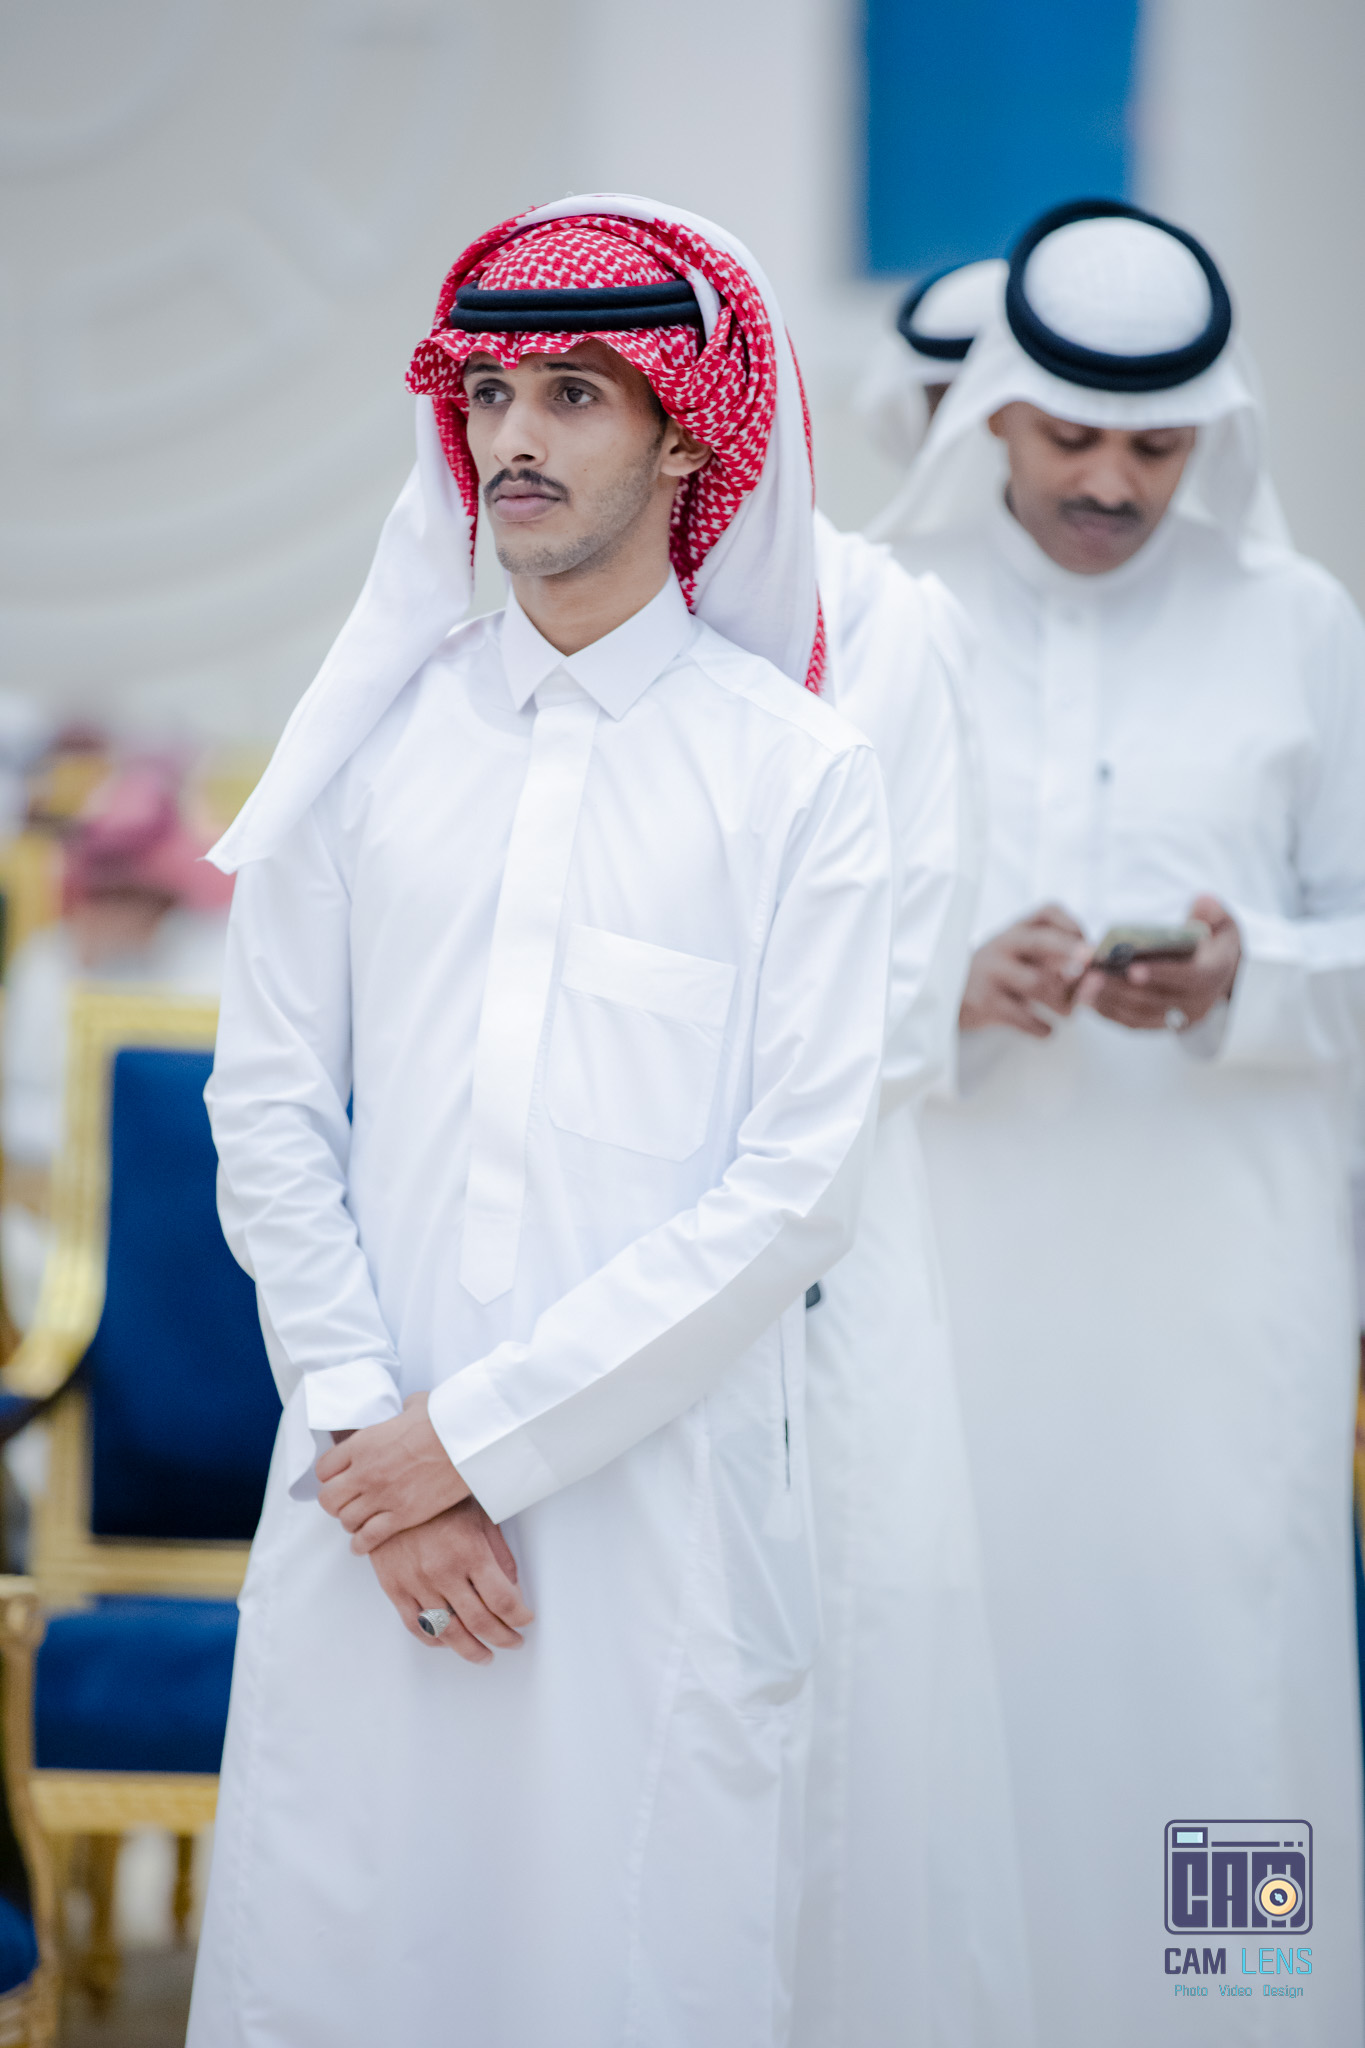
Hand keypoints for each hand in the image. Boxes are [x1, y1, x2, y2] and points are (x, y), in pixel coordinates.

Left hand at [316, 1392, 468, 1552]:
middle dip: (335, 1502)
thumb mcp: (415, 1405)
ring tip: (358, 1521)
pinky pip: (369, 1537)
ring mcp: (382, 1496)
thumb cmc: (444, 1421)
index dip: (329, 1476)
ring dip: (350, 1522)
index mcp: (362, 1444)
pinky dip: (362, 1544)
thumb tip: (408, 1410)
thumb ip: (402, 1412)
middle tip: (346, 1502)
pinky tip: (362, 1544)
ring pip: (346, 1520)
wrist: (466, 1443)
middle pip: (329, 1499)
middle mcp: (365, 1472)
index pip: (324, 1468)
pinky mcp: (401, 1515)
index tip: (338, 1478)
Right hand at [368, 1499, 533, 1664]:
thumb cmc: (440, 1500)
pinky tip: (448, 1641)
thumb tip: (513, 1588)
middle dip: (503, 1638)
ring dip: (471, 1650)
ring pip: (448, 1633)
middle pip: (480, 1623)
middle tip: (513, 1642)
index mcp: (469, 1551)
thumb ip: (499, 1554)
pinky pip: (416, 1626)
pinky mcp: (394, 1587)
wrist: (392, 1488)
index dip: (519, 1618)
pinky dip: (435, 1640)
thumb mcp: (480, 1516)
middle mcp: (443, 1571)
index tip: (525, 1621)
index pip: (503, 1601)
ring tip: (485, 1655)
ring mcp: (416, 1582)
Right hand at [959, 904, 1091, 1036]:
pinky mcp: (984, 1002)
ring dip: (1063, 1002)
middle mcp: (1002, 945)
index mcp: (1016, 930)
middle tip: (1089, 964)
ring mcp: (991, 972)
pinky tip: (1047, 1030)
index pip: (1047, 913)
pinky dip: (1041, 1027)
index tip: (1088, 945)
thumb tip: (1092, 973)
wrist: (950, 996)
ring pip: (1036, 983)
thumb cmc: (998, 975)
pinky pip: (1022, 1017)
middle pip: (1040, 941)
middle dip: (1070, 951)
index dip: (1073, 925)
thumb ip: (1051, 959)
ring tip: (1069, 1013)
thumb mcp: (1018, 956)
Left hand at [1076, 895, 1240, 1030]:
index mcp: (1214, 973)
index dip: (1161, 974)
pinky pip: (1131, 1022)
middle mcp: (1198, 1002)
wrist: (1218, 970)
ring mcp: (1178, 1018)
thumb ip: (1212, 911)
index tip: (1132, 968)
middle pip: (1156, 1000)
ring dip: (1109, 1000)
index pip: (1190, 977)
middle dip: (1121, 987)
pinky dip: (1108, 1010)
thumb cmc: (1212, 940)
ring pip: (1140, 1014)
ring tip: (1082, 983)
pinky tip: (1085, 994)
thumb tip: (1203, 902)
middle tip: (1092, 974)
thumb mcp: (1220, 921)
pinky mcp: (1160, 1024)